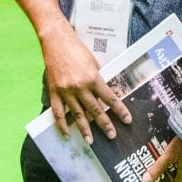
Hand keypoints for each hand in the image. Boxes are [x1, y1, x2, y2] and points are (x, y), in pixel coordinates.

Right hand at [41, 22, 129, 139]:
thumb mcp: (93, 61)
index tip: (127, 120)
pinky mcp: (54, 91)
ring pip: (77, 114)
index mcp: (93, 77)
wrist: (56, 41)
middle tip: (112, 136)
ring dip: (84, 129)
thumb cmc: (77, 49)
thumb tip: (106, 93)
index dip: (120, 110)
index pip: (110, 98)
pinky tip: (67, 133)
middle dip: (105, 124)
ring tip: (90, 141)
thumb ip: (98, 78)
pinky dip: (62, 124)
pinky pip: (58, 112)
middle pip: (95, 109)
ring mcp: (66, 90)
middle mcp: (80, 86)